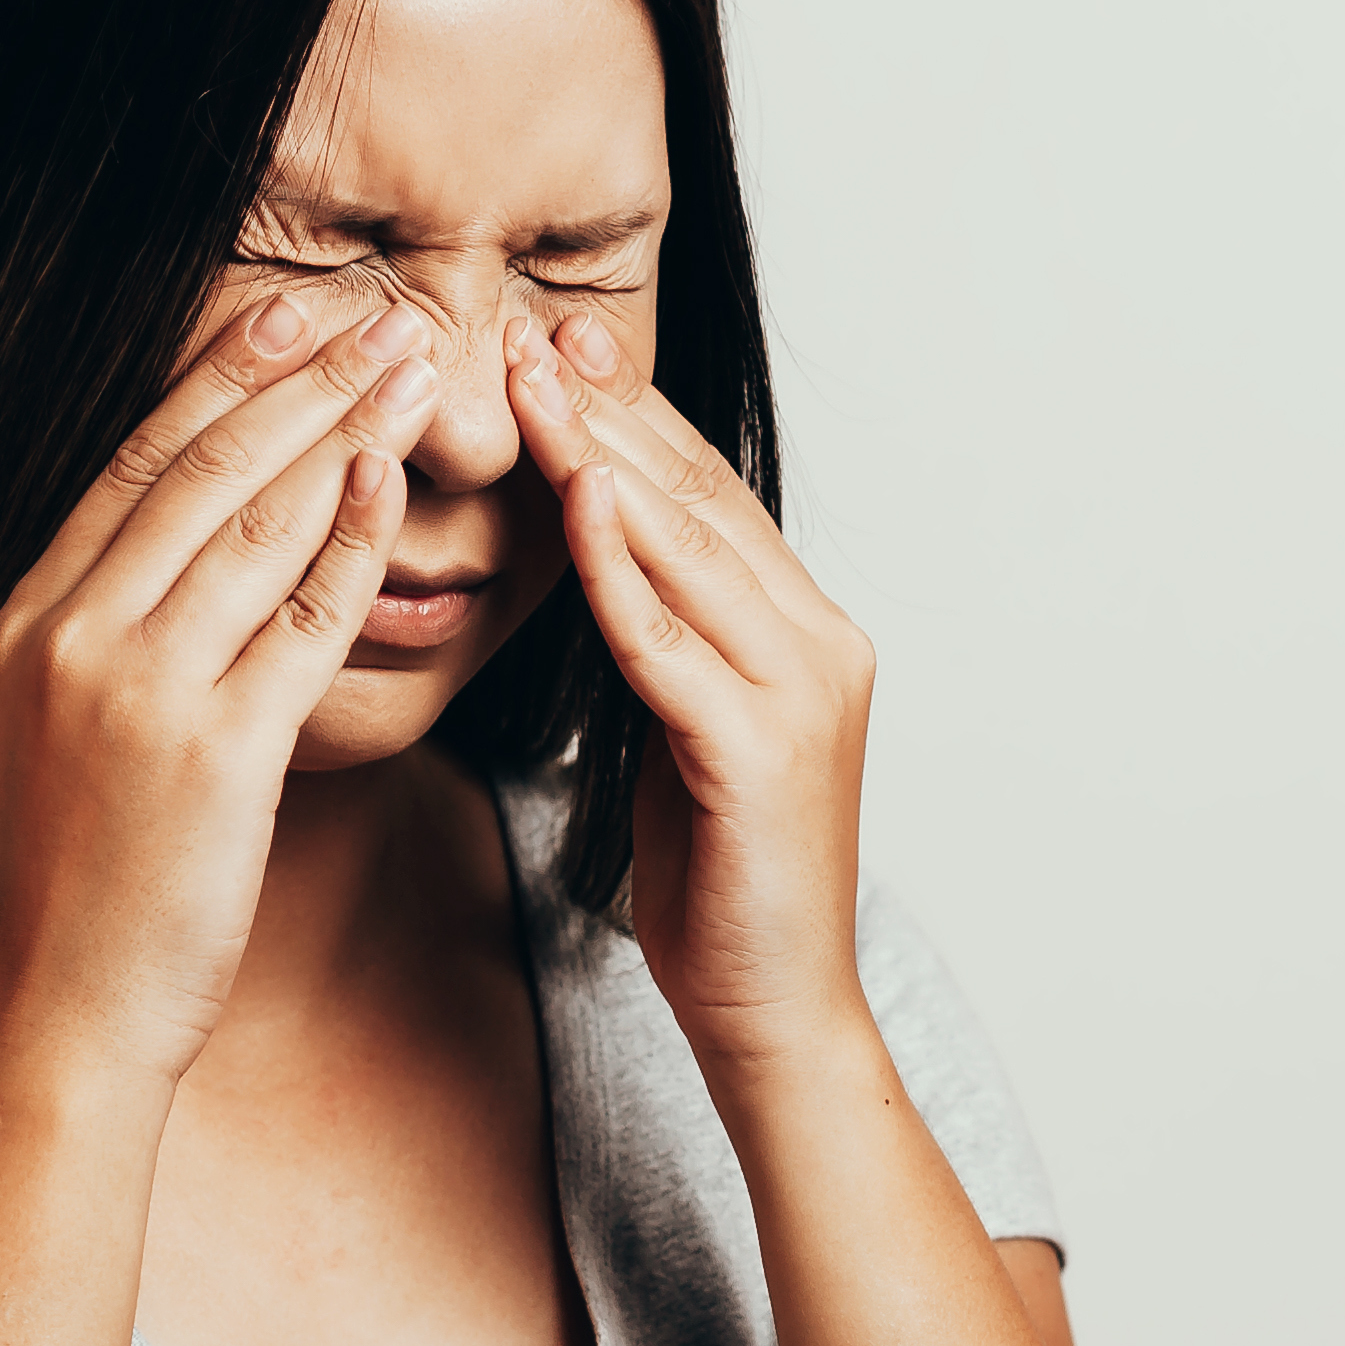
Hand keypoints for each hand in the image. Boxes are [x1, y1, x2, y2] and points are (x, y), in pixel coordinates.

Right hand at [0, 288, 440, 1088]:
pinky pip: (299, 618)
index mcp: (23, 627)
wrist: (61, 1018)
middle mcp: (71, 638)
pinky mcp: (215, 751)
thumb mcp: (36, 743)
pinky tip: (392, 480)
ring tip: (407, 363)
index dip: (210, 384)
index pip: (128, 471)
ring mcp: (140, 689)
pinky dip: (350, 538)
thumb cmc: (68, 899)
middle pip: (195, 470)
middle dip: (291, 377)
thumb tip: (131, 580)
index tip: (277, 319)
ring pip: (252, 523)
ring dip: (339, 428)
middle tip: (369, 308)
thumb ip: (78, 650)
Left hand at [508, 312, 876, 1075]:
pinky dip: (619, 568)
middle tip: (524, 329)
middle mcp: (820, 643)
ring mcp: (802, 694)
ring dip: (600, 460)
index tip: (550, 344)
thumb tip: (603, 570)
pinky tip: (572, 503)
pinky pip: (670, 642)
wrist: (776, 1015)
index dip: (631, 415)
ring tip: (526, 384)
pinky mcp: (761, 753)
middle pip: (699, 499)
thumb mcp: (680, 739)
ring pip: (688, 550)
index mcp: (805, 634)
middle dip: (609, 409)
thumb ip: (661, 650)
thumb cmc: (719, 886)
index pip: (706, 497)